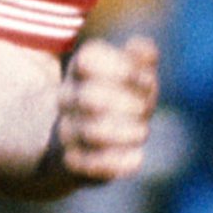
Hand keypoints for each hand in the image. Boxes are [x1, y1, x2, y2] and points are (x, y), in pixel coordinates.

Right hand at [53, 35, 159, 183]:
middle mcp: (67, 98)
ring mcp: (68, 131)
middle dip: (128, 104)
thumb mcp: (130, 74)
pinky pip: (93, 165)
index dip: (125, 69)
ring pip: (93, 133)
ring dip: (128, 133)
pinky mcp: (74, 162)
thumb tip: (141, 47)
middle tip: (145, 109)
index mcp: (79, 69)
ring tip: (142, 131)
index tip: (145, 78)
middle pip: (91, 98)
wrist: (75, 142)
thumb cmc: (116, 99)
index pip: (90, 60)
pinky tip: (137, 157)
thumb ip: (140, 58)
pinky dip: (120, 162)